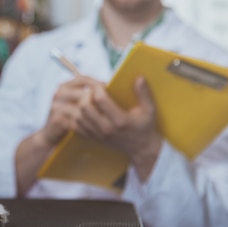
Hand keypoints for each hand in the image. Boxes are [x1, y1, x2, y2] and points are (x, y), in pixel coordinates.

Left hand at [41, 75, 162, 180]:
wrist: (141, 148)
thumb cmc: (145, 126)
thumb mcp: (149, 110)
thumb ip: (144, 94)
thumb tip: (139, 78)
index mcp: (120, 120)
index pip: (100, 100)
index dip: (97, 88)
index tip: (101, 84)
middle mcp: (107, 128)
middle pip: (85, 107)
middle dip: (87, 94)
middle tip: (93, 91)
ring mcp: (98, 134)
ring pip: (79, 115)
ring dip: (81, 104)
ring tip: (89, 99)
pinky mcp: (93, 138)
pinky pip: (77, 125)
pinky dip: (79, 115)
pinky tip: (87, 110)